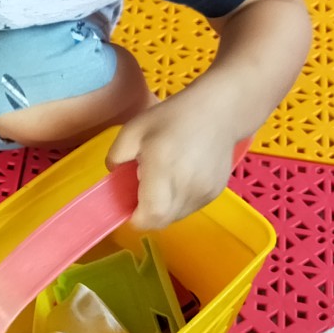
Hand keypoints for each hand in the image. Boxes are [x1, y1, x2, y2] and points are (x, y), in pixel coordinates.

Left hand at [106, 94, 240, 230]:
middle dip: (147, 212)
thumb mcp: (132, 130)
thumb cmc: (172, 117)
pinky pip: (190, 207)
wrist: (219, 112)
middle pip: (162, 220)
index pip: (151, 215)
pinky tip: (179, 177)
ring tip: (162, 179)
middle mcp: (187, 187)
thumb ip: (116, 156)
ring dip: (163, 207)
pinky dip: (179, 200)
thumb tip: (114, 174)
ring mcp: (205, 193)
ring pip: (176, 216)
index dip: (136, 218)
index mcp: (163, 169)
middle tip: (141, 188)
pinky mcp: (216, 193)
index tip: (127, 204)